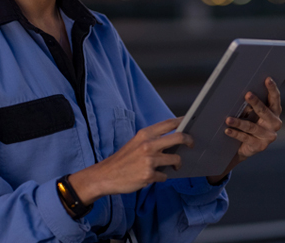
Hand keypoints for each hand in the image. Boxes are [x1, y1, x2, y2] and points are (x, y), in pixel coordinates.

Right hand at [68, 117, 193, 205]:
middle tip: (192, 145)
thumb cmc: (123, 159)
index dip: (182, 121)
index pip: (168, 123)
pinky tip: (153, 176)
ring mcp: (149, 160)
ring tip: (173, 166)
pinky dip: (161, 177)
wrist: (106, 175)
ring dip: (177, 164)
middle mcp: (148, 145)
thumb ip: (152, 139)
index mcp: (145, 134)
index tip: (190, 122)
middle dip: (189, 141)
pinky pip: (164, 176)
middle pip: (178, 137)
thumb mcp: (136, 142)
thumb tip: (172, 138)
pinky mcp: (149, 175)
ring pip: (175, 159)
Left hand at [207, 77, 281, 184]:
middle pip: (265, 111)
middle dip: (256, 102)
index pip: (274, 99)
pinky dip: (235, 133)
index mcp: (273, 112)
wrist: (244, 146)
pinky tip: (227, 130)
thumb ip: (248, 104)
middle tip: (247, 94)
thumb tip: (236, 90)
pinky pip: (246, 138)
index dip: (272, 89)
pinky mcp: (259, 146)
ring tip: (228, 119)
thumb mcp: (250, 113)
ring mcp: (268, 136)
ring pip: (252, 127)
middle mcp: (274, 123)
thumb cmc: (247, 123)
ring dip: (239, 122)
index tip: (267, 79)